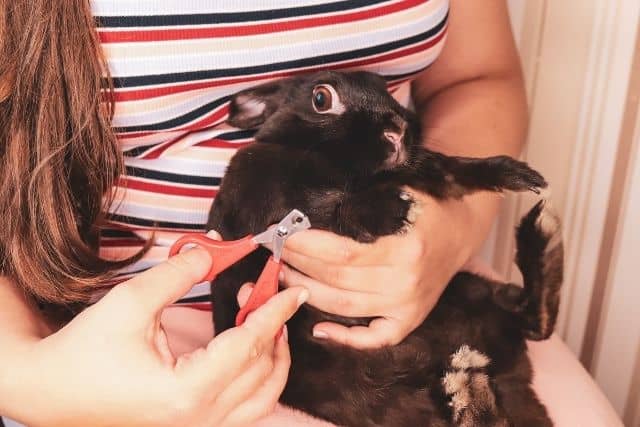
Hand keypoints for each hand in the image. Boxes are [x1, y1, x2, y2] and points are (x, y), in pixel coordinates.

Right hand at [4, 246, 307, 426]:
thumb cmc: (82, 353)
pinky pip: (246, 411)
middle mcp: (199, 420)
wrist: (49, 392)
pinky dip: (259, 380)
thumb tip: (212, 252)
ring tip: (269, 323)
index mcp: (186, 393)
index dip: (274, 311)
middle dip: (273, 327)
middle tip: (267, 293)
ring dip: (274, 359)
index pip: (249, 345)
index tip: (293, 290)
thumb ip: (177, 275)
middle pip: (262, 371)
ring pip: (262, 398)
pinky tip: (253, 353)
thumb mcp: (129, 303)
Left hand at [280, 191, 474, 348]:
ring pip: (344, 307)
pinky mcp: (410, 320)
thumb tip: (311, 205)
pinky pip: (373, 339)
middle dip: (299, 263)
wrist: (460, 230)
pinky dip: (345, 338)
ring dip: (307, 292)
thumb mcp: (399, 192)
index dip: (306, 246)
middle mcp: (406, 282)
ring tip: (284, 274)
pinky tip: (318, 329)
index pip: (341, 253)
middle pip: (336, 280)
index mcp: (405, 248)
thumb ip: (362, 202)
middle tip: (275, 249)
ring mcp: (408, 306)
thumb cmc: (424, 207)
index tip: (282, 232)